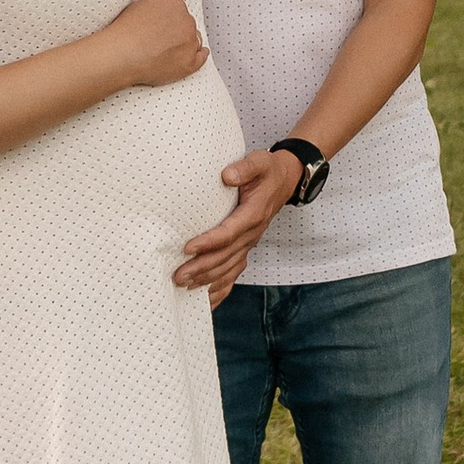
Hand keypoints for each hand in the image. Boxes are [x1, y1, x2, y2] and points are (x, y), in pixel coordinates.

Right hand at [103, 0, 207, 88]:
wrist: (123, 54)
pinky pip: (201, 58)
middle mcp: (186, 21)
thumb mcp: (141, 6)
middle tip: (166, 41)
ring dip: (187, 44)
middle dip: (179, 32)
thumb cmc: (126, 32)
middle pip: (188, 26)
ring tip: (173, 51)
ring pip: (195, 41)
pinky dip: (200, 57)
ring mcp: (190, 42)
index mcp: (176, 5)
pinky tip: (199, 55)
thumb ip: (158, 7)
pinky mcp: (190, 62)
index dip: (172, 21)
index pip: (180, 12)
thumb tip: (162, 14)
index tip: (166, 28)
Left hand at [174, 145, 304, 302]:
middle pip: (225, 256)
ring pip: (229, 268)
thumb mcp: (260, 161)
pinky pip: (234, 273)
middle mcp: (252, 233)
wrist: (285, 181)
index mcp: (253, 214)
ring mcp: (249, 243)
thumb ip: (244, 168)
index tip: (188, 248)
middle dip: (201, 268)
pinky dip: (221, 289)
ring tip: (184, 285)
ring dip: (207, 280)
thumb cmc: (268, 171)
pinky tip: (206, 301)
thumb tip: (226, 176)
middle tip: (178, 275)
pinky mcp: (246, 248)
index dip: (209, 242)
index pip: (229, 232)